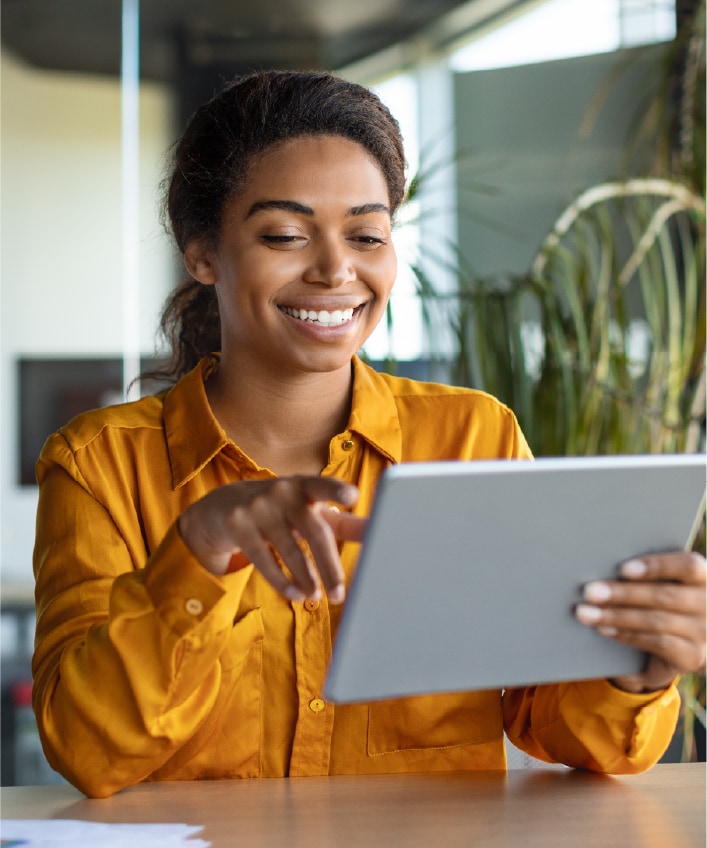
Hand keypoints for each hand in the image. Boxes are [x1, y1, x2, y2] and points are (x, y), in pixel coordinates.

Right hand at [178, 476, 366, 602]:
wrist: (222, 506)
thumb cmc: (279, 509)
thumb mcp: (308, 510)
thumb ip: (342, 522)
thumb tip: (375, 531)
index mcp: (304, 485)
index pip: (322, 485)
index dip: (337, 489)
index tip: (352, 495)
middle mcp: (281, 491)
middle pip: (313, 530)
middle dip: (329, 565)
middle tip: (340, 594)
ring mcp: (257, 507)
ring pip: (289, 550)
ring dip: (306, 578)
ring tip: (317, 597)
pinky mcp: (237, 525)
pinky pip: (263, 560)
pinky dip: (281, 581)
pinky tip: (295, 594)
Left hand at [575, 552, 705, 692]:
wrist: (671, 647)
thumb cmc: (655, 602)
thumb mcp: (655, 584)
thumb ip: (641, 574)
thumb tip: (600, 560)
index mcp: (703, 576)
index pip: (688, 565)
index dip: (656, 565)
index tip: (622, 569)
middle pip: (664, 595)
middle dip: (622, 593)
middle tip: (589, 591)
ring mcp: (704, 632)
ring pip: (656, 620)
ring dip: (615, 615)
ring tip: (586, 612)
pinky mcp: (692, 656)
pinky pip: (657, 642)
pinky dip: (626, 634)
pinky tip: (604, 629)